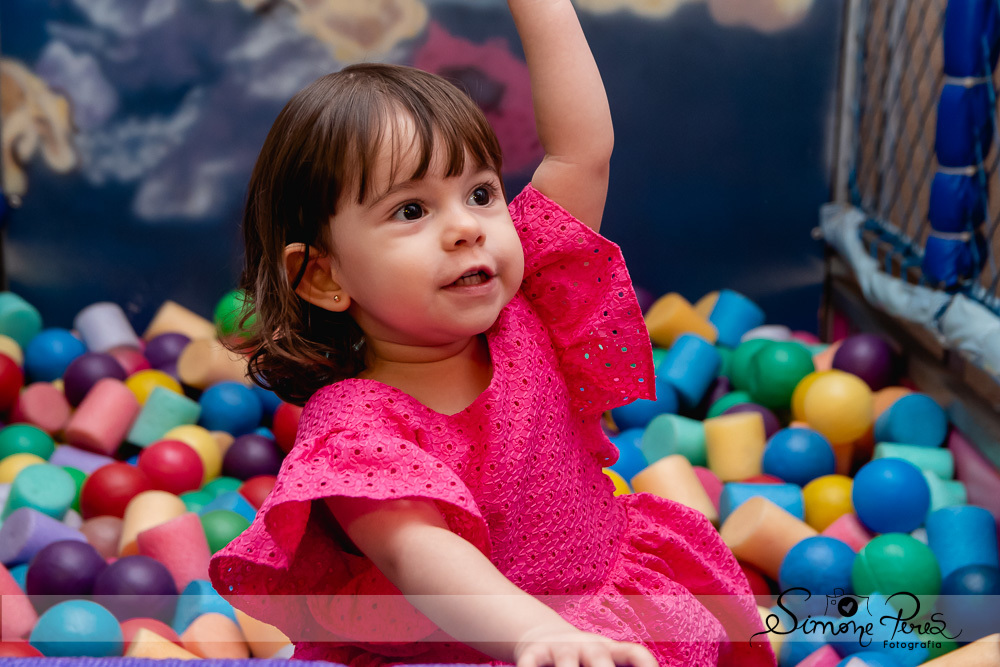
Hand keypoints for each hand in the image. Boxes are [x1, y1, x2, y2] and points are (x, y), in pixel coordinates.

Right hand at [514, 624, 657, 666]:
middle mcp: (586, 647)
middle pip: (600, 659)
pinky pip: (530, 664)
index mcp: (610, 650)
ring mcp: (560, 649)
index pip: (634, 653)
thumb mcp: (602, 661)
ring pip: (565, 664)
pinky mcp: (533, 654)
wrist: (543, 636)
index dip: (646, 666)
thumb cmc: (583, 660)